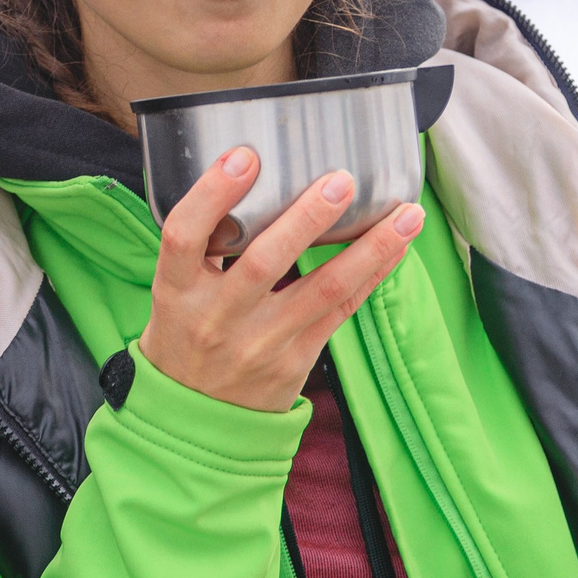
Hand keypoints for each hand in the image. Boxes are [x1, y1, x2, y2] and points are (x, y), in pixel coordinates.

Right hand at [135, 147, 422, 412]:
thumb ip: (205, 250)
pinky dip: (373, 273)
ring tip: (405, 213)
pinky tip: (398, 245)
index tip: (243, 156)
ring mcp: (260, 342)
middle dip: (307, 218)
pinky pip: (342, 310)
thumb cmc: (185, 337)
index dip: (212, 194)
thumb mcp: (173, 294)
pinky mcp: (296, 359)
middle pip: (263, 261)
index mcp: (175, 291)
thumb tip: (257, 180)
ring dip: (368, 247)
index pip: (184, 235)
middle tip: (341, 180)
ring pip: (321, 289)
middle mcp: (216, 316)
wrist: (196, 421)